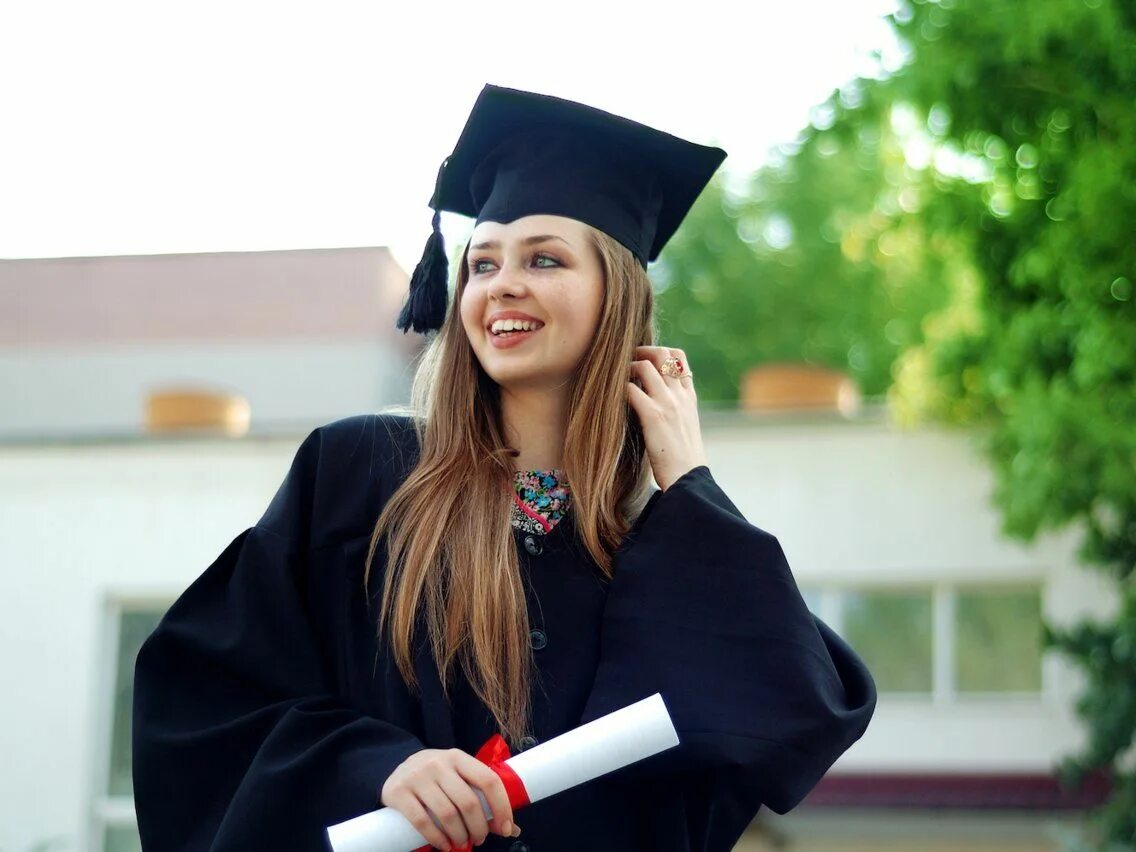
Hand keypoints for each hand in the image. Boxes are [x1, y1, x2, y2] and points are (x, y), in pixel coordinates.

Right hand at [381, 748, 518, 849]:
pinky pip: (422, 821)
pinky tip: (444, 846)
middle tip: (479, 839)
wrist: (396, 768)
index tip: (506, 828)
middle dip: (479, 827)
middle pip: (468, 801)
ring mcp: (416, 776)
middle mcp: (438, 763)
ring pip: (447, 814)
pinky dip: (437, 839)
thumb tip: (511, 829)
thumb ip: (481, 798)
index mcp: (458, 757)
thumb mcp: (458, 778)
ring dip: (460, 836)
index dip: (502, 807)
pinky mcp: (398, 792)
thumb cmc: (437, 777)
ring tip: (463, 843)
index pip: (488, 780)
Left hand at [627, 345, 708, 491]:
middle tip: (626, 362)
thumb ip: (675, 410)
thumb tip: (653, 402)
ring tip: (616, 379)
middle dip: (641, 351)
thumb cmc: (683, 460)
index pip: (679, 357)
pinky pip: (631, 389)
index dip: (660, 352)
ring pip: (645, 366)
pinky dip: (619, 388)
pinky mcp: (654, 415)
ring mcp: (668, 403)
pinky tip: (612, 398)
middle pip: (662, 353)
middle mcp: (680, 395)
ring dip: (627, 368)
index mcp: (689, 397)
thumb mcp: (685, 427)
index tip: (644, 361)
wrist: (688, 479)